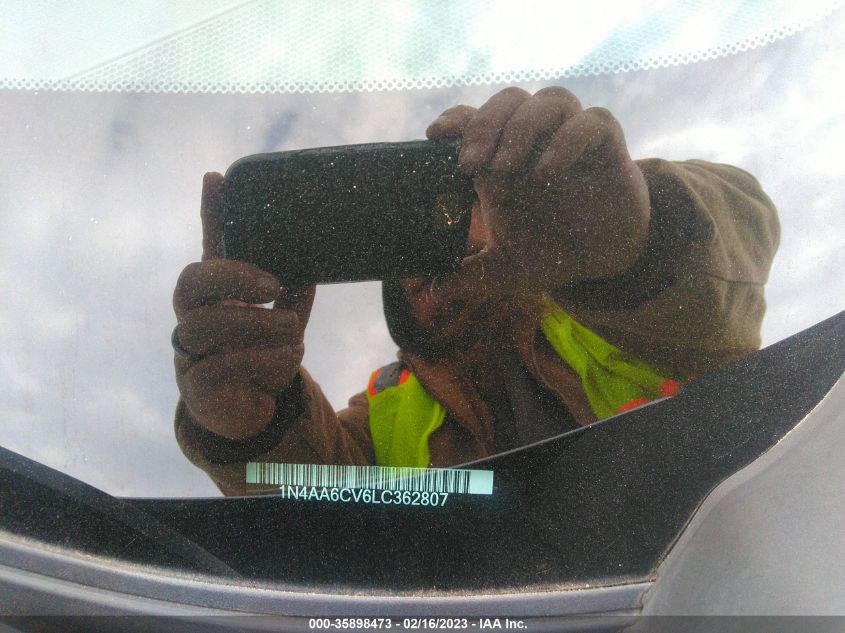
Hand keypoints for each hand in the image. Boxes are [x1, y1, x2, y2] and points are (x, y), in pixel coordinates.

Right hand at [172, 173, 315, 438]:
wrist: (251, 412)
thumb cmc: (264, 354)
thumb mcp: (283, 319)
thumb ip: (292, 292)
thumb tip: (314, 259)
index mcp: (217, 295)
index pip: (208, 248)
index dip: (210, 214)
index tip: (217, 177)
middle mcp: (194, 316)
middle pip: (191, 283)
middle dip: (233, 278)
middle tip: (274, 284)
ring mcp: (190, 352)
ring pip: (203, 327)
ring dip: (254, 325)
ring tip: (292, 329)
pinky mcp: (197, 388)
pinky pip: (217, 369)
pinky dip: (258, 362)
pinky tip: (286, 357)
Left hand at [426, 86, 650, 299]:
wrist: (604, 263)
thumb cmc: (552, 252)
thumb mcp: (504, 269)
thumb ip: (468, 277)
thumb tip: (430, 292)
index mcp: (502, 159)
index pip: (475, 118)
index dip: (455, 119)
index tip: (434, 135)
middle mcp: (535, 141)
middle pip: (508, 100)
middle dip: (484, 126)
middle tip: (469, 166)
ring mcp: (571, 138)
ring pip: (549, 100)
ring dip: (522, 128)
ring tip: (505, 168)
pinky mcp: (607, 146)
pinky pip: (592, 122)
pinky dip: (568, 140)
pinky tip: (549, 170)